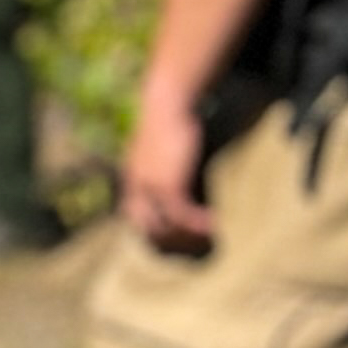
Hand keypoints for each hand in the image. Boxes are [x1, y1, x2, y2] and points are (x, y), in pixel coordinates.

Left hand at [121, 95, 213, 253]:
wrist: (167, 104)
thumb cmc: (168, 120)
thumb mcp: (158, 146)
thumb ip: (161, 164)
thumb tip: (177, 173)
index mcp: (132, 177)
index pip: (133, 215)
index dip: (151, 230)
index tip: (174, 237)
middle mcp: (136, 186)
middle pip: (145, 226)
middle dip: (168, 239)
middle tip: (192, 244)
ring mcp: (149, 188)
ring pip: (164, 225)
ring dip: (187, 235)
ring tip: (209, 236)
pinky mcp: (167, 185)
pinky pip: (181, 215)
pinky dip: (198, 223)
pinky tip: (215, 223)